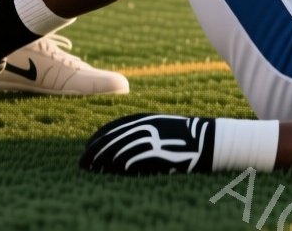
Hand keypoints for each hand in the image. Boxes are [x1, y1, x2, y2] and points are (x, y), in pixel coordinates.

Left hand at [81, 113, 216, 174]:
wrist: (210, 139)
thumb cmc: (187, 134)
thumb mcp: (162, 124)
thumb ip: (144, 128)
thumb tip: (123, 139)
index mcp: (146, 118)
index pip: (114, 127)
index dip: (98, 138)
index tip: (87, 147)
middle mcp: (146, 127)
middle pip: (113, 139)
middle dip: (95, 151)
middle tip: (82, 162)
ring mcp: (152, 140)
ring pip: (119, 151)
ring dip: (102, 161)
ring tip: (90, 170)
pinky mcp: (158, 154)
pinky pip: (133, 161)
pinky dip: (119, 167)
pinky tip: (109, 173)